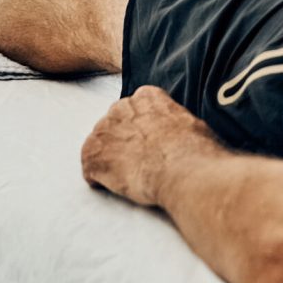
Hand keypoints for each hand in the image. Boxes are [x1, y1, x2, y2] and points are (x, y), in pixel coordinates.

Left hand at [81, 85, 219, 207]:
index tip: (146, 142)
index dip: (139, 129)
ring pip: (98, 145)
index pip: (133, 108)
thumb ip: (171, 121)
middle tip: (135, 162)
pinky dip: (98, 179)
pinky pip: (89, 169)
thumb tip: (174, 133)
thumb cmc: (193, 149)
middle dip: (120, 142)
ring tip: (127, 177)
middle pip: (112, 124)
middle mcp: (121, 107)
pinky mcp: (94, 156)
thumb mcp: (187, 122)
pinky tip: (115, 186)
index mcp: (146, 96)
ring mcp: (104, 131)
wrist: (182, 169)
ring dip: (108, 160)